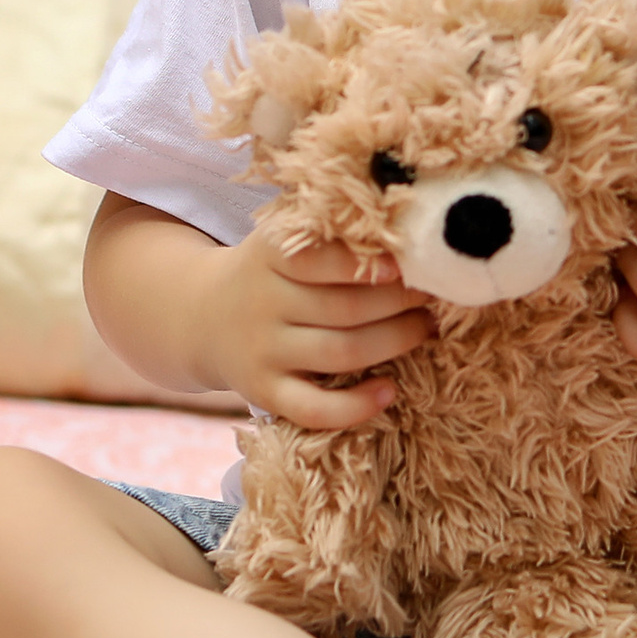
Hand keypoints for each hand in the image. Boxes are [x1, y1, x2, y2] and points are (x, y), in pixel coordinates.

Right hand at [202, 225, 436, 431]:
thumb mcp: (284, 240)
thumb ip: (331, 233)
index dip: (366, 264)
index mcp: (268, 254)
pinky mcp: (265, 393)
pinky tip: (390, 391)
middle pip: (344, 307)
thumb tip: (405, 228)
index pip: (319, 258)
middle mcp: (262, 303)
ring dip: (395, 342)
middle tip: (435, 295)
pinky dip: (356, 407)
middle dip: (400, 303)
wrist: (201, 316)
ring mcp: (262, 351)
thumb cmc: (270, 272)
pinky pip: (314, 410)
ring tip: (426, 329)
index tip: (406, 264)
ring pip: (340, 353)